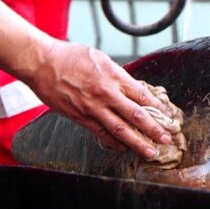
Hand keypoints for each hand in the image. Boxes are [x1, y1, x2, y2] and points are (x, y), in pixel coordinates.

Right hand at [25, 40, 172, 158]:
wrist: (41, 62)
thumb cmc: (70, 56)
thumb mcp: (100, 58)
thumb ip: (118, 75)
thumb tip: (132, 87)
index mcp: (113, 76)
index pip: (142, 95)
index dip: (158, 107)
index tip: (168, 116)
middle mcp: (106, 93)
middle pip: (136, 115)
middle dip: (154, 129)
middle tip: (168, 139)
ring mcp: (93, 107)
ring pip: (120, 129)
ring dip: (137, 142)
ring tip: (151, 152)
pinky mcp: (80, 117)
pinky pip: (101, 133)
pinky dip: (114, 143)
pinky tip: (124, 149)